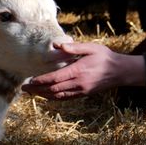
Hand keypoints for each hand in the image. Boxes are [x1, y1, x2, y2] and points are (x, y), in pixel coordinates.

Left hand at [21, 42, 145, 98]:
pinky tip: (46, 96)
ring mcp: (80, 90)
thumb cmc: (105, 57)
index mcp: (78, 71)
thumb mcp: (91, 48)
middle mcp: (78, 83)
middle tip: (24, 89)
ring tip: (32, 93)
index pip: (55, 78)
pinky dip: (53, 98)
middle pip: (53, 89)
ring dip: (43, 95)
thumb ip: (74, 48)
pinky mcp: (83, 94)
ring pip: (58, 96)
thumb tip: (58, 46)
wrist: (120, 72)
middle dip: (37, 90)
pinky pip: (65, 98)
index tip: (30, 81)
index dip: (41, 81)